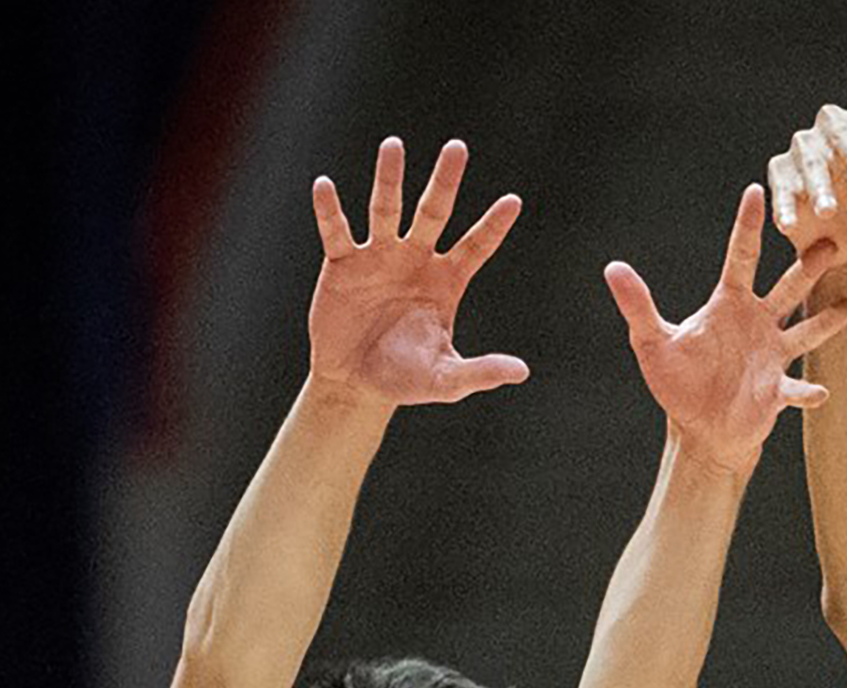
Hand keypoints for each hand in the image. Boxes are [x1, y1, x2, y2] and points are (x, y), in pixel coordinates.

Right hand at [306, 137, 527, 405]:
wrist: (355, 382)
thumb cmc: (406, 379)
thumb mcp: (445, 379)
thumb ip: (481, 372)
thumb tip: (522, 372)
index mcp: (447, 280)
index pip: (476, 246)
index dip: (493, 226)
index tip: (514, 201)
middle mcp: (416, 259)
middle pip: (433, 212)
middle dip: (445, 182)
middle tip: (457, 147)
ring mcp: (379, 257)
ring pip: (386, 210)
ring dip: (389, 179)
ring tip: (394, 145)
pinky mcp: (343, 264)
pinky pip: (337, 232)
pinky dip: (330, 211)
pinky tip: (324, 185)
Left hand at [604, 185, 846, 473]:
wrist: (702, 428)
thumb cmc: (678, 382)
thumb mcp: (652, 342)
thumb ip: (638, 306)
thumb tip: (612, 267)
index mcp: (729, 304)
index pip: (741, 257)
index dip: (747, 225)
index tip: (756, 191)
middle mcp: (758, 323)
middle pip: (787, 287)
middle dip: (808, 266)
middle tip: (828, 242)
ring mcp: (773, 355)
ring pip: (806, 331)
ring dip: (826, 320)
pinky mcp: (778, 391)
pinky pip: (797, 389)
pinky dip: (807, 391)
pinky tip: (818, 392)